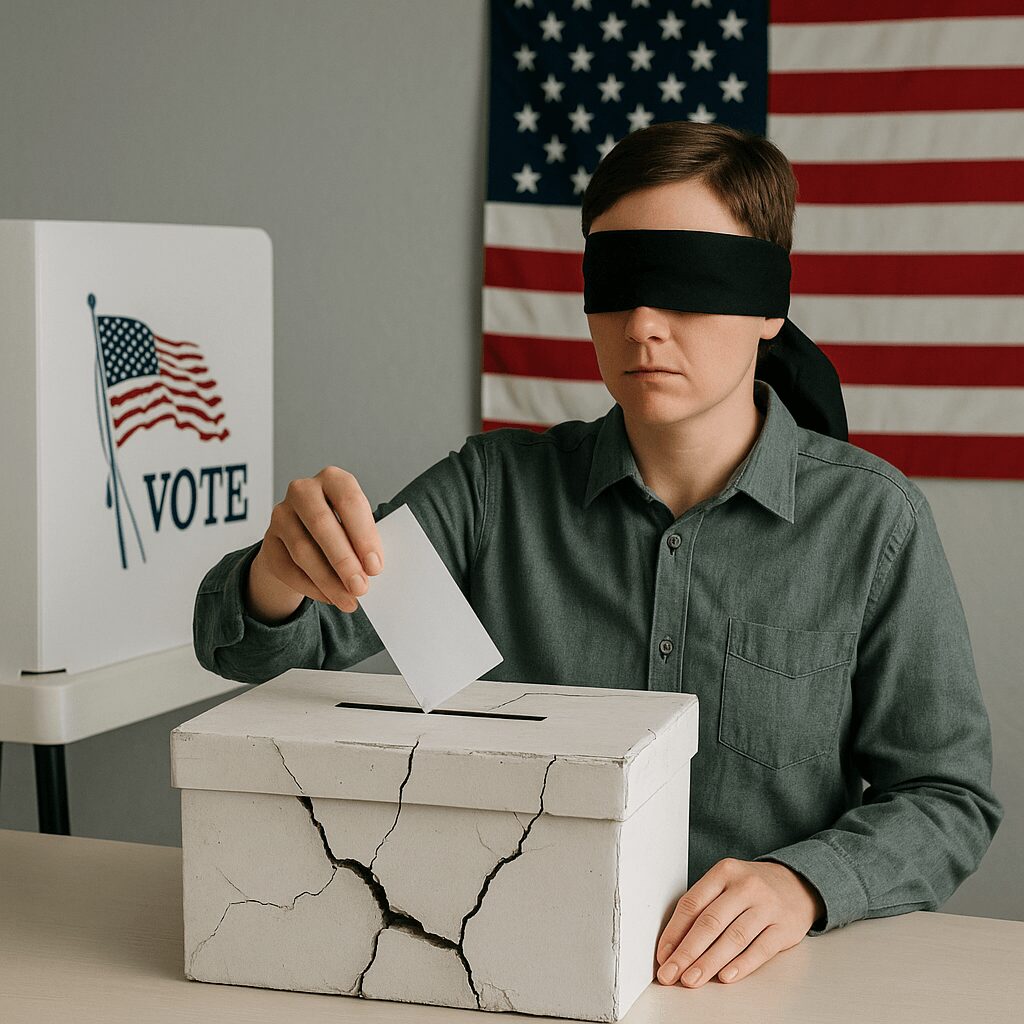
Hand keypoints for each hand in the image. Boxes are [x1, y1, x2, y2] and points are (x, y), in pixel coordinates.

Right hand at [253, 466, 383, 614]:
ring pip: (303, 550)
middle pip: (321, 524)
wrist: (308, 536)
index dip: (364, 535)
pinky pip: (288, 568)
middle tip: (361, 587)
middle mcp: (303, 490)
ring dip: (328, 580)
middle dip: (343, 560)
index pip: (349, 501)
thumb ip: (365, 544)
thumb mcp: (358, 528)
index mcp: (334, 479)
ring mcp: (281, 514)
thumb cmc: (344, 528)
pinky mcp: (269, 540)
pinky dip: (312, 587)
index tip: (375, 567)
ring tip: (349, 600)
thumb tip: (372, 570)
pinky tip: (330, 597)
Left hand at [655, 858, 824, 986]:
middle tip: (671, 973)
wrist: (797, 884)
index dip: (674, 932)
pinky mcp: (785, 928)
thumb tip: (674, 943)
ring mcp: (767, 906)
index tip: (663, 955)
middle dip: (687, 952)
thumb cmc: (752, 888)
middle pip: (710, 922)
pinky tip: (725, 977)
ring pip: (733, 938)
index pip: (692, 904)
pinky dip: (741, 965)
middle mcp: (746, 886)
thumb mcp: (726, 883)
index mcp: (724, 872)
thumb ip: (703, 906)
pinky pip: (760, 949)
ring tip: (692, 979)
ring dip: (709, 963)